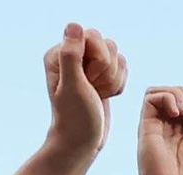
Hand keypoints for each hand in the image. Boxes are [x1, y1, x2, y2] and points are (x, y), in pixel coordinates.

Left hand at [41, 24, 124, 160]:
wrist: (82, 141)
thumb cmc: (75, 117)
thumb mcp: (73, 86)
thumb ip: (71, 54)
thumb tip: (74, 25)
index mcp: (59, 54)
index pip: (92, 36)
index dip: (98, 59)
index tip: (87, 81)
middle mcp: (72, 56)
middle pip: (108, 45)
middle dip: (107, 71)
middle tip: (93, 89)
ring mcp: (88, 66)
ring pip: (118, 57)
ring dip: (114, 79)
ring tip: (99, 94)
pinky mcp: (101, 76)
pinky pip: (123, 69)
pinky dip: (119, 85)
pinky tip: (105, 96)